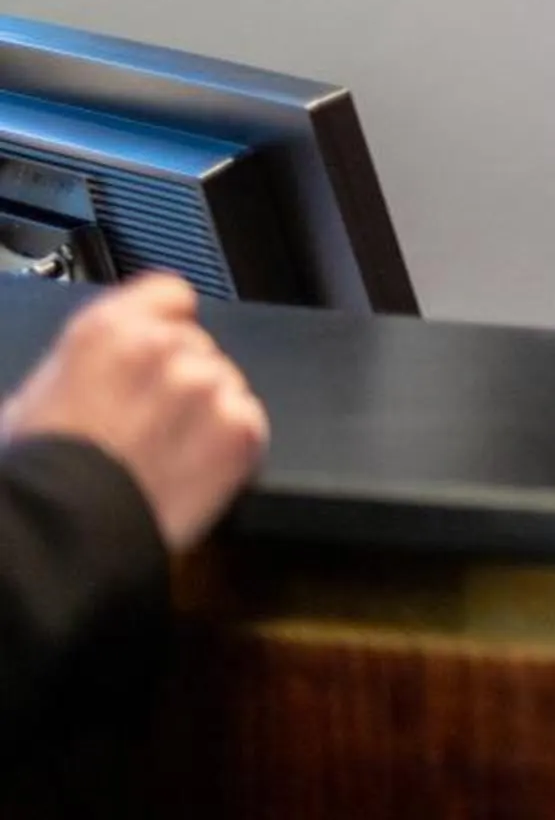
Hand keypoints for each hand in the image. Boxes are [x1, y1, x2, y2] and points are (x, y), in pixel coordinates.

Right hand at [0, 273, 268, 549]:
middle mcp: (165, 347)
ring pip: (225, 386)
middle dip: (180, 381)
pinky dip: (230, 446)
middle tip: (149, 425)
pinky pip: (248, 424)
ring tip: (165, 454)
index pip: (170, 295)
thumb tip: (93, 372)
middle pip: (197, 349)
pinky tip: (190, 470)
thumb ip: (84, 366)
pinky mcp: (240, 430)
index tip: (163, 345)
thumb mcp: (33, 399)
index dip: (167, 323)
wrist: (59, 533)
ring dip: (206, 414)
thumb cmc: (36, 474)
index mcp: (108, 330)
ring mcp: (207, 387)